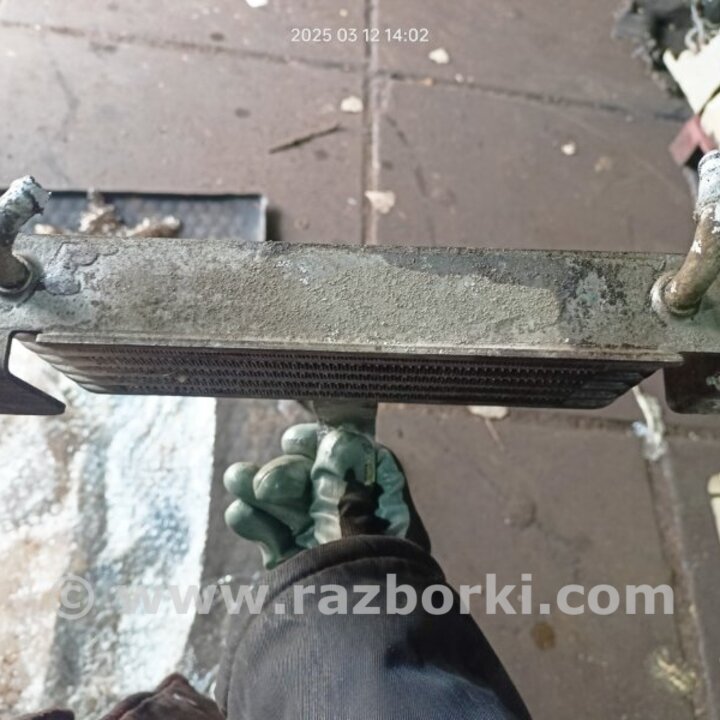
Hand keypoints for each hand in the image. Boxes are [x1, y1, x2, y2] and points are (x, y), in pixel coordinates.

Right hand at [223, 423, 429, 568]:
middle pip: (317, 482)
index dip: (326, 445)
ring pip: (290, 507)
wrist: (361, 656)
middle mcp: (356, 524)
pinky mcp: (298, 570)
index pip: (357, 463)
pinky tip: (240, 511)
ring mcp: (324, 546)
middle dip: (286, 473)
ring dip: (261, 490)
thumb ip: (345, 484)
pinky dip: (255, 523)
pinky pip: (274, 538)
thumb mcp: (364, 527)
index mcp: (385, 509)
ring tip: (236, 478)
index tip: (297, 440)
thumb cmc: (375, 587)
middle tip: (266, 482)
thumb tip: (334, 447)